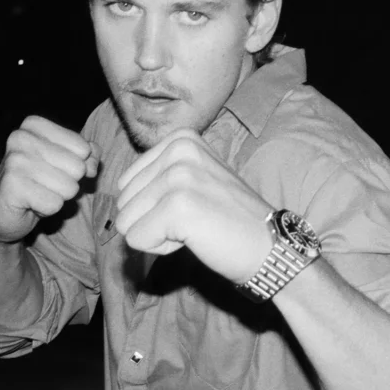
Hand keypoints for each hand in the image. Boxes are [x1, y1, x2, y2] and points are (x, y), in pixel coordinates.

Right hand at [0, 116, 99, 243]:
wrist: (3, 212)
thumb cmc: (39, 183)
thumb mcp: (66, 163)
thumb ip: (87, 155)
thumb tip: (93, 156)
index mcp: (34, 125)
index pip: (84, 148)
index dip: (79, 166)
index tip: (57, 169)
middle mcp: (21, 137)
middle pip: (78, 168)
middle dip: (69, 183)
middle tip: (45, 184)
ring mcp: (15, 161)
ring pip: (69, 187)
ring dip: (58, 197)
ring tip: (38, 193)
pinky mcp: (12, 185)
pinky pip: (55, 204)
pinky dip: (47, 210)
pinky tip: (30, 204)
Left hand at [114, 129, 272, 283]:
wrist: (271, 246)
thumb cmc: (232, 220)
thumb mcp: (197, 178)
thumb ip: (160, 175)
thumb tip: (119, 193)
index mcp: (182, 139)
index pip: (127, 183)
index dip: (155, 206)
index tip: (194, 207)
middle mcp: (179, 150)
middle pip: (123, 201)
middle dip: (153, 221)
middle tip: (196, 220)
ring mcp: (178, 177)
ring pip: (126, 221)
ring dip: (157, 235)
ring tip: (196, 228)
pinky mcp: (178, 207)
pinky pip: (137, 239)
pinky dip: (161, 249)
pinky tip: (194, 239)